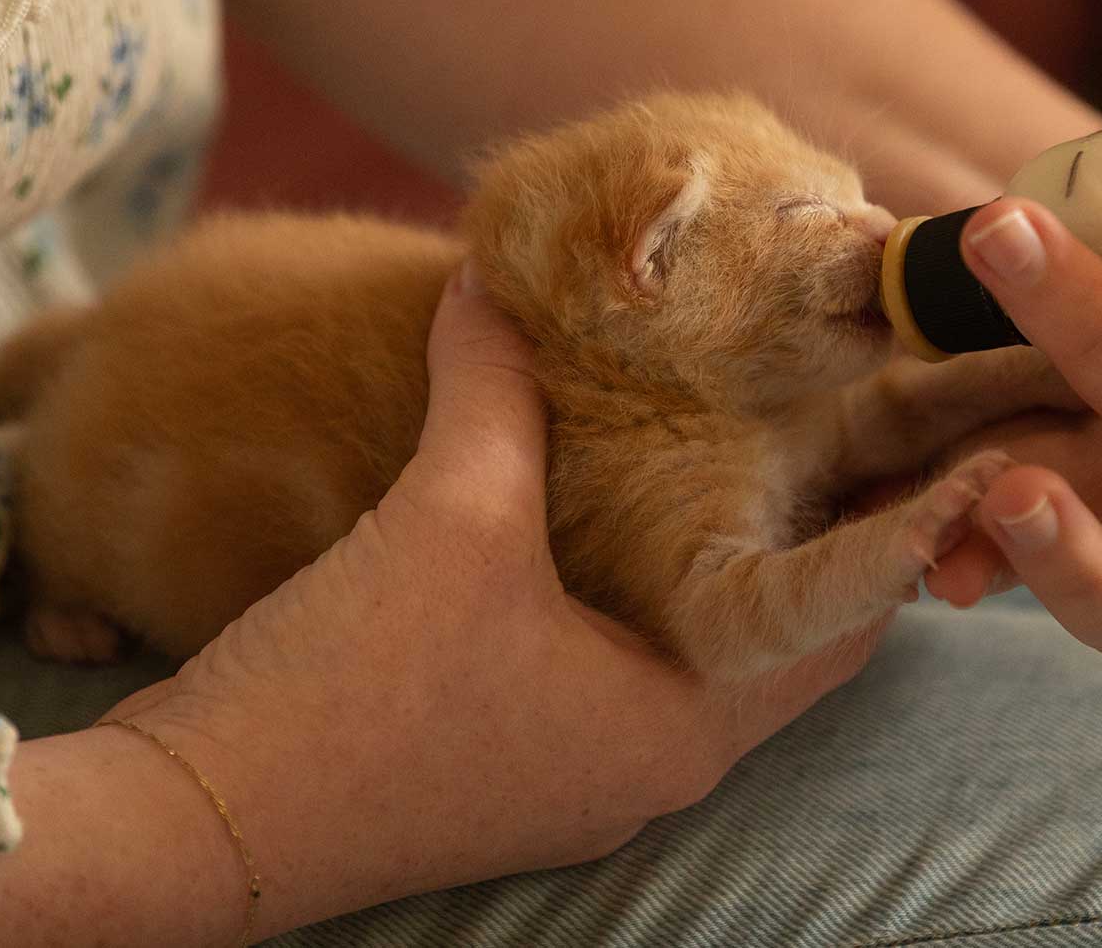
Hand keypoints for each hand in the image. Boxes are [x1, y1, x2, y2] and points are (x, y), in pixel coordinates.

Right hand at [101, 265, 879, 936]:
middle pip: (774, 643)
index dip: (887, 526)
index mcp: (681, 726)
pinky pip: (611, 670)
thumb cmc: (349, 687)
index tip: (906, 436)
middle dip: (803, 539)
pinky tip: (601, 516)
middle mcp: (650, 766)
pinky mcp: (512, 770)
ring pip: (689, 657)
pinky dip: (628, 598)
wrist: (196, 820)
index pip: (844, 626)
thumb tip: (496, 281)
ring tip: (733, 449)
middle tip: (823, 421)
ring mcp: (578, 779)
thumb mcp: (446, 516)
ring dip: (710, 568)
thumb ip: (494, 390)